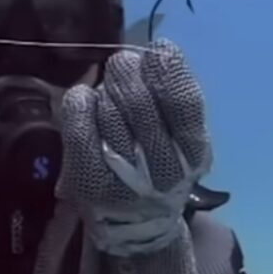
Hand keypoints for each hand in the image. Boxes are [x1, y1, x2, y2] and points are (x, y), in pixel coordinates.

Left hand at [56, 39, 212, 255]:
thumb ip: (177, 98)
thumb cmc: (159, 166)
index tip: (159, 49)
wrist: (135, 223)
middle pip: (138, 101)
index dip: (169, 68)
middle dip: (128, 72)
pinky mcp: (88, 179)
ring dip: (106, 89)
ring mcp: (122, 176)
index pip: (183, 103)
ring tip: (108, 92)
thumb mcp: (184, 137)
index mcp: (193, 153)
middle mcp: (162, 169)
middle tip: (122, 67)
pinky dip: (79, 102)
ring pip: (109, 108)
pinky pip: (79, 126)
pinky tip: (84, 99)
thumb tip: (160, 51)